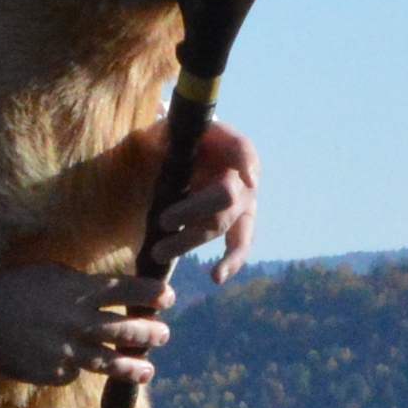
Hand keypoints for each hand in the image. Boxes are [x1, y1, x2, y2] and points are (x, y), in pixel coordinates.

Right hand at [0, 263, 169, 386]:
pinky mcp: (55, 373)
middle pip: (126, 330)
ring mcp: (70, 351)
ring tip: (148, 371)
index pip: (126, 290)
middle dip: (150, 332)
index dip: (150, 293)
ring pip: (110, 362)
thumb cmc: (11, 289)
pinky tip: (78, 368)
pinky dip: (77, 370)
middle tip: (164, 334)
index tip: (168, 296)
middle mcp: (81, 322)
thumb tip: (98, 290)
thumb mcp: (48, 273)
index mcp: (80, 291)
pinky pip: (74, 373)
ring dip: (132, 367)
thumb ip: (77, 283)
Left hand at [148, 119, 260, 276]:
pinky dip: (231, 262)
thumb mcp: (168, 130)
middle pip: (225, 197)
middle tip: (163, 221)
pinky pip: (240, 245)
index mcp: (231, 144)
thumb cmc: (176, 138)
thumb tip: (162, 144)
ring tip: (159, 252)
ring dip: (190, 240)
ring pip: (222, 225)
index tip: (248, 179)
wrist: (185, 153)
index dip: (247, 163)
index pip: (243, 150)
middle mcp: (244, 174)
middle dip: (193, 211)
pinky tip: (216, 277)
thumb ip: (164, 136)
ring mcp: (244, 202)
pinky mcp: (238, 223)